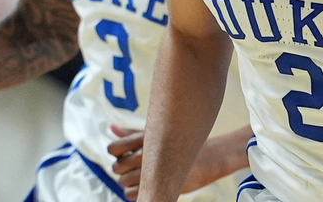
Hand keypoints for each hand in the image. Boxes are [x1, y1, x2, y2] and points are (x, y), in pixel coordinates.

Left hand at [107, 124, 250, 198]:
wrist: (210, 157)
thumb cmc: (183, 143)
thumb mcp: (159, 132)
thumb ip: (133, 133)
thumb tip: (112, 127)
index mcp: (145, 138)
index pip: (114, 148)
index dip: (116, 152)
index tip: (124, 154)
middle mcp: (147, 154)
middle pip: (117, 167)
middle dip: (122, 168)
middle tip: (133, 167)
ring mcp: (153, 172)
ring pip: (123, 182)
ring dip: (128, 182)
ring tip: (141, 177)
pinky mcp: (159, 188)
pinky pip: (132, 195)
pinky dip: (135, 193)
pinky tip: (146, 186)